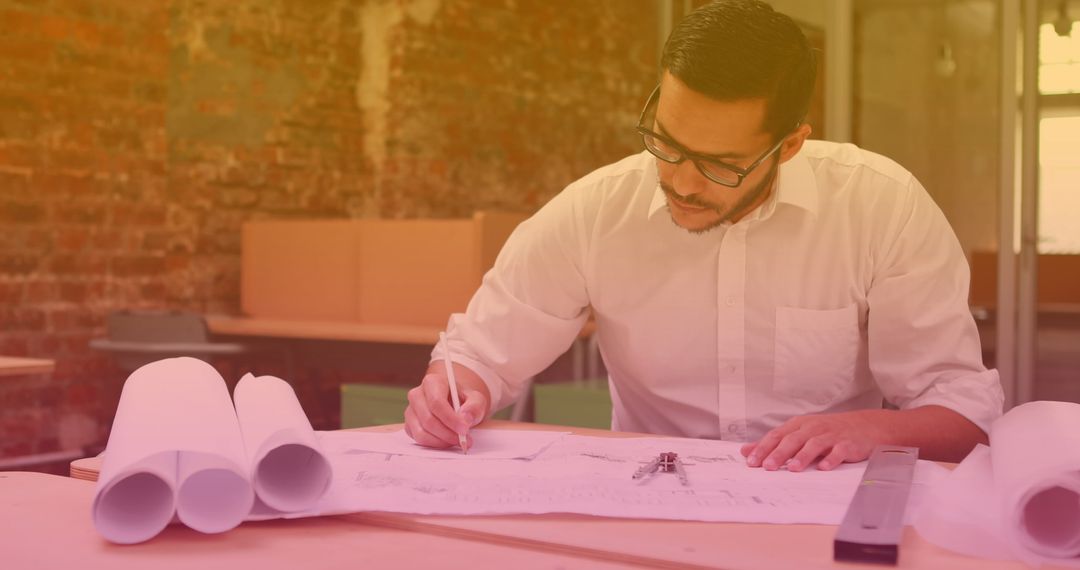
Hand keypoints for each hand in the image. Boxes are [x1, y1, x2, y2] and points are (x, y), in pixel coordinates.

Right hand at [404, 362, 489, 450]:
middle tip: (464, 440)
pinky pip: (419, 439)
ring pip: (421, 432)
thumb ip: (475, 407)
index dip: (450, 419)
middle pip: (428, 419)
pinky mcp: (409, 425)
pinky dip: (435, 444)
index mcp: (432, 382)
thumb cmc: (463, 401)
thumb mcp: (476, 400)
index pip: (436, 402)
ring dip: (442, 441)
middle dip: (447, 433)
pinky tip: (447, 441)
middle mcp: (417, 395)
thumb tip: (465, 418)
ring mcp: (410, 411)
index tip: (464, 429)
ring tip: (457, 441)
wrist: (455, 405)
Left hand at [740, 410, 894, 471]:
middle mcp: (812, 428)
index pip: (776, 436)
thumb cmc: (826, 431)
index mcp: (798, 426)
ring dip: (803, 456)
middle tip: (767, 467)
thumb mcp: (799, 433)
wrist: (864, 426)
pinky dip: (831, 459)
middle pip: (792, 440)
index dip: (763, 448)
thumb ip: (773, 443)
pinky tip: (824, 468)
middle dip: (779, 453)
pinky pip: (838, 451)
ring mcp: (830, 435)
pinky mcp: (847, 444)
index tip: (751, 462)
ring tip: (793, 469)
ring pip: (814, 444)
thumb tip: (746, 451)